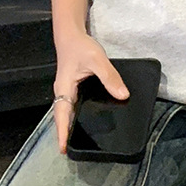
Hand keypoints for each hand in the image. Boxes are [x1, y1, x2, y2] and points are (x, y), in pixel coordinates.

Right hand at [52, 29, 129, 154]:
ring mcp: (66, 90)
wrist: (71, 35)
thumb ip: (110, 77)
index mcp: (64, 88)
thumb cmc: (81, 47)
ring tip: (77, 140)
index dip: (63, 132)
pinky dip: (75, 114)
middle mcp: (63, 92)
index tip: (63, 149)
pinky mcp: (72, 87)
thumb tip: (122, 95)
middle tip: (70, 150)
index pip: (62, 115)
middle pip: (62, 117)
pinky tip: (86, 118)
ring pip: (66, 111)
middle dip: (65, 133)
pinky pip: (72, 104)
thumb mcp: (97, 60)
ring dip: (69, 125)